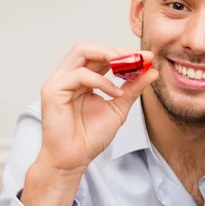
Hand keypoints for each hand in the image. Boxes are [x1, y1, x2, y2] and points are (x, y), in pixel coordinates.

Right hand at [37, 42, 157, 175]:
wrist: (76, 158)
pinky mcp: (53, 90)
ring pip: (82, 52)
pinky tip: (116, 93)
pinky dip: (102, 81)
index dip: (124, 53)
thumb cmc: (91, 135)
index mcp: (83, 78)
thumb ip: (134, 87)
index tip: (147, 57)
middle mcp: (69, 75)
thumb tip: (152, 71)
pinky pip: (79, 75)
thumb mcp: (119, 106)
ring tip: (129, 68)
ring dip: (109, 56)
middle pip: (91, 47)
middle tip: (139, 58)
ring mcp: (59, 81)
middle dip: (117, 50)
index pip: (101, 55)